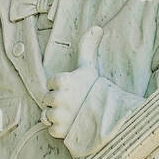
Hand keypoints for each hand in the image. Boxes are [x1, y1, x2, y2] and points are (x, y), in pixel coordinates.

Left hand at [43, 26, 101, 140]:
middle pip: (47, 99)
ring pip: (48, 115)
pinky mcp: (61, 131)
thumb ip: (87, 47)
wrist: (111, 115)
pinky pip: (52, 130)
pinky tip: (72, 125)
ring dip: (57, 116)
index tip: (73, 88)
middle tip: (74, 103)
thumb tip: (96, 27)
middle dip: (58, 102)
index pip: (51, 82)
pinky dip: (60, 130)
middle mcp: (58, 97)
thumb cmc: (97, 89)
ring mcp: (59, 115)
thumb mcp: (90, 67)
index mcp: (63, 80)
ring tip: (73, 115)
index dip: (61, 86)